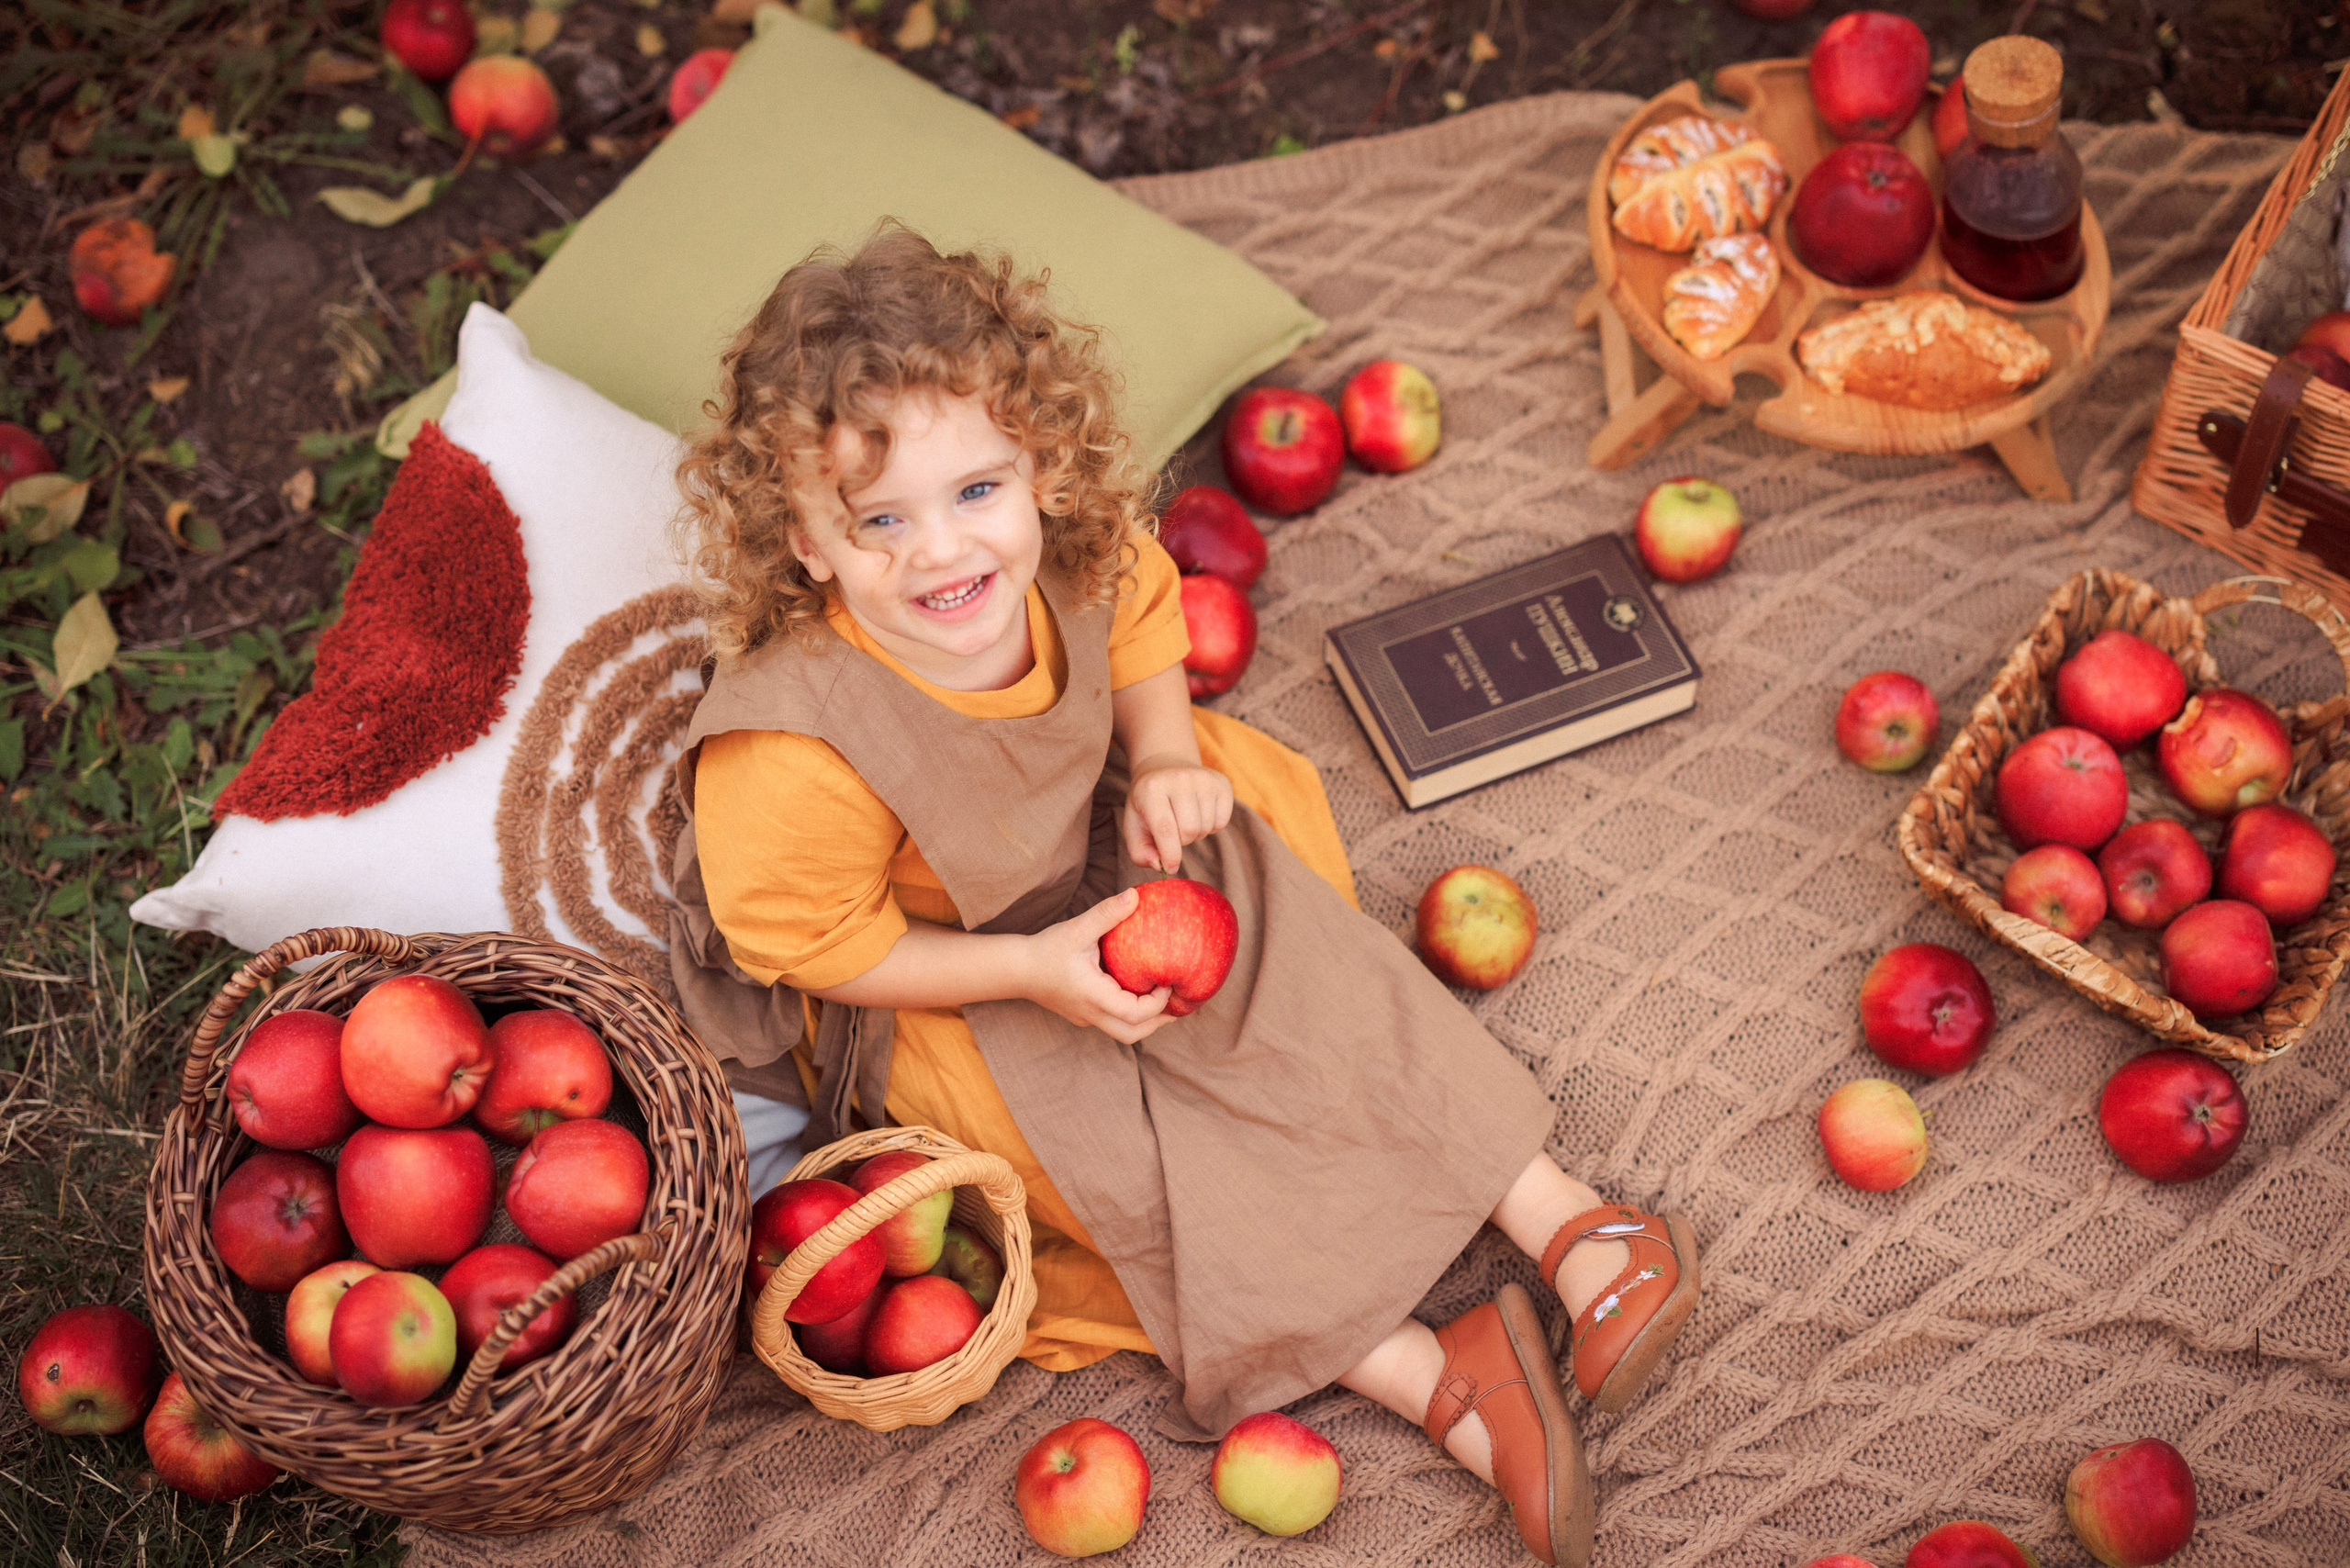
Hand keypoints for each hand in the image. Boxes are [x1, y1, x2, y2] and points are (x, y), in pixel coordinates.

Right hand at [1018, 888, 1175, 1044]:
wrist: (1016, 969)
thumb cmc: (1046, 950)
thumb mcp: (1078, 929)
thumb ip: (1107, 913)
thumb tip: (1136, 895)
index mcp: (1094, 997)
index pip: (1135, 1014)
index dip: (1158, 1002)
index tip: (1168, 980)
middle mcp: (1091, 1014)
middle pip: (1133, 1034)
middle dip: (1159, 1021)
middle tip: (1177, 1002)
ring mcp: (1086, 1018)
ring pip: (1124, 1033)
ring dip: (1146, 1022)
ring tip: (1164, 1002)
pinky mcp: (1082, 1015)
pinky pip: (1113, 1023)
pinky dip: (1131, 1015)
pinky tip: (1138, 994)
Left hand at [1122, 755, 1234, 871]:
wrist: (1165, 766)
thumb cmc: (1148, 802)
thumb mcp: (1134, 825)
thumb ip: (1141, 852)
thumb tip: (1161, 865)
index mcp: (1152, 789)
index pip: (1165, 828)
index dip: (1170, 854)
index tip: (1171, 868)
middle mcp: (1179, 779)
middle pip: (1190, 830)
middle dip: (1181, 841)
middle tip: (1173, 832)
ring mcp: (1203, 778)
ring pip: (1206, 827)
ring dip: (1196, 834)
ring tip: (1185, 820)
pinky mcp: (1221, 782)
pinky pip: (1222, 822)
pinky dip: (1212, 827)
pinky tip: (1200, 814)